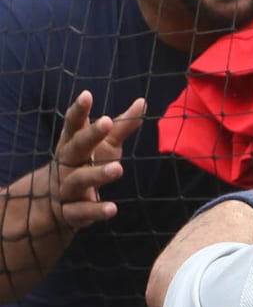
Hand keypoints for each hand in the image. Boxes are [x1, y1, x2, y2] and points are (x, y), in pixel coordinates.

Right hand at [48, 92, 144, 231]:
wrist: (56, 203)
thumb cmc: (86, 164)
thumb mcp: (105, 145)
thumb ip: (122, 127)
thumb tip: (143, 101)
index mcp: (71, 145)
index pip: (73, 125)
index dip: (78, 111)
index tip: (87, 95)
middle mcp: (66, 164)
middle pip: (75, 147)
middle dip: (89, 134)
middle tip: (106, 121)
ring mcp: (66, 188)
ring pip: (78, 180)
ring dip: (97, 174)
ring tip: (118, 168)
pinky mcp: (71, 212)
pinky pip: (82, 212)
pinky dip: (96, 210)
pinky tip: (112, 209)